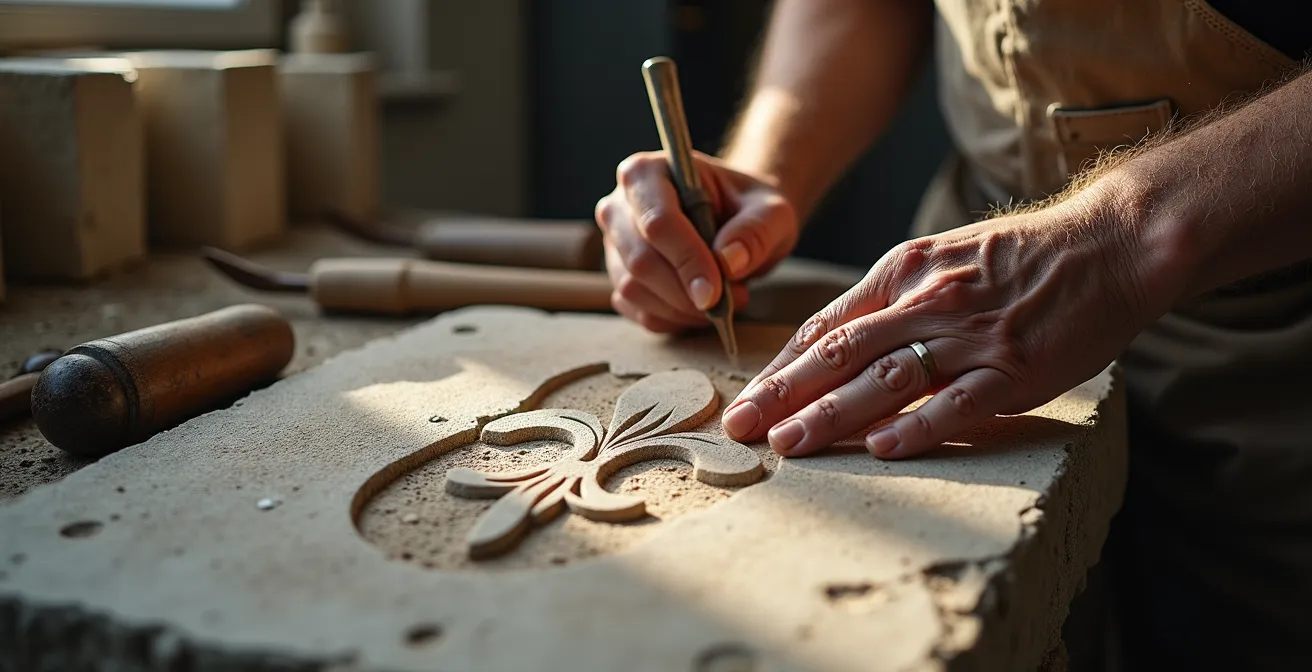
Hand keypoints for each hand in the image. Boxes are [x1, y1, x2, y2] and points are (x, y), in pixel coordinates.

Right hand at [594, 151, 798, 331]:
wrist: (738, 221)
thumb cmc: (749, 208)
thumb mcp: (772, 212)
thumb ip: (756, 231)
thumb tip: (728, 261)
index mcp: (648, 172)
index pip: (658, 222)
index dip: (687, 260)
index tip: (716, 291)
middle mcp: (620, 206)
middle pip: (640, 261)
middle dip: (686, 292)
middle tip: (728, 301)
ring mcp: (615, 245)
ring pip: (635, 290)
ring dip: (683, 308)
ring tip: (723, 300)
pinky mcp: (620, 278)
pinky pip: (639, 311)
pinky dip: (675, 319)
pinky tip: (702, 308)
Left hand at [719, 195, 1156, 458]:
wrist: (1110, 242)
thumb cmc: (1023, 256)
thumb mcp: (941, 258)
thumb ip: (891, 299)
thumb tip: (835, 343)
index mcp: (903, 272)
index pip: (826, 326)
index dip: (781, 367)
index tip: (746, 399)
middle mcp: (927, 301)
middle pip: (840, 353)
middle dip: (783, 393)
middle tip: (740, 427)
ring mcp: (971, 335)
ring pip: (887, 378)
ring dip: (832, 414)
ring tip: (789, 444)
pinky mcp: (1016, 367)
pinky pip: (958, 402)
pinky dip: (918, 426)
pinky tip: (883, 449)